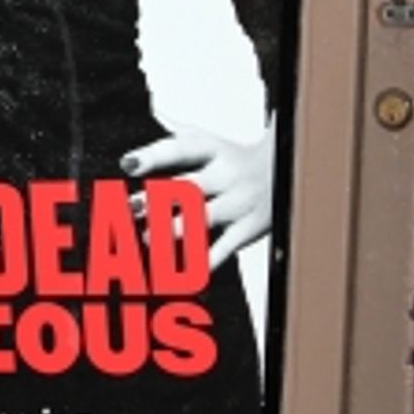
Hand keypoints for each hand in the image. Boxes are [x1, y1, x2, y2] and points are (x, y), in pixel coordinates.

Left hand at [121, 120, 275, 268]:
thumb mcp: (208, 141)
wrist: (284, 169)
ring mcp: (238, 202)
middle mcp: (226, 174)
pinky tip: (180, 271)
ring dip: (174, 229)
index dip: (153, 156)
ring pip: (204, 217)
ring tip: (148, 239)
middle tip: (132, 208)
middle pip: (190, 186)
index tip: (128, 164)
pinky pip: (224, 248)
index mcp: (212, 149)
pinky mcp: (248, 229)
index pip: (180, 148)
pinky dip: (202, 262)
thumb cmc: (234, 159)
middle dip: (158, 199)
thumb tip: (132, 157)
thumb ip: (174, 144)